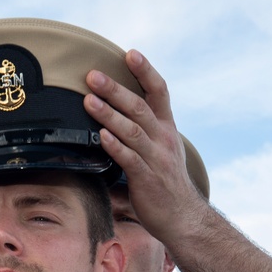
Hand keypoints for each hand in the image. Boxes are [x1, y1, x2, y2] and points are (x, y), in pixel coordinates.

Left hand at [83, 50, 202, 242]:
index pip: (159, 92)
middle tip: (92, 75)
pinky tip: (101, 135)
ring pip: (132, 130)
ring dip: (109, 114)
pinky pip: (129, 158)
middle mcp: (163, 139)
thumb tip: (116, 116)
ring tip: (88, 100)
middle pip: (139, 107)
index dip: (145, 71)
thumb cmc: (165, 184)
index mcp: (167, 129)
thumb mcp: (161, 151)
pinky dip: (114, 145)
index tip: (130, 53)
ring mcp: (156, 158)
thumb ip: (143, 133)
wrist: (183, 217)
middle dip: (115, 89)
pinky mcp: (146, 178)